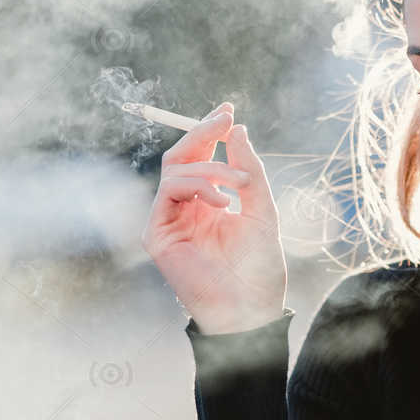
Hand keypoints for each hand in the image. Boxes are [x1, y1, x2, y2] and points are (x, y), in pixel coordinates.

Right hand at [141, 100, 286, 333]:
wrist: (251, 308)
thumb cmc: (259, 268)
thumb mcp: (262, 210)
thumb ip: (250, 171)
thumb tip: (238, 129)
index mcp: (207, 204)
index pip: (200, 158)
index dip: (210, 132)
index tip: (228, 110)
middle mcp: (185, 210)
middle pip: (180, 157)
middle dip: (202, 133)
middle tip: (223, 118)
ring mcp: (168, 222)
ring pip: (175, 170)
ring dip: (210, 167)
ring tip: (239, 184)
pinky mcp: (157, 236)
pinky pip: (169, 191)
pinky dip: (197, 186)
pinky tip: (222, 203)